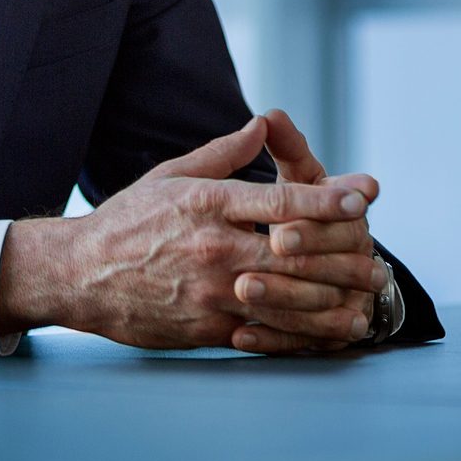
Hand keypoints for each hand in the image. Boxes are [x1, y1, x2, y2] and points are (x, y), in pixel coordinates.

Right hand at [0, 116, 373, 349]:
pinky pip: (263, 331)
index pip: (279, 200)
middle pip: (295, 254)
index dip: (327, 199)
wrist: (80, 274)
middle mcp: (213, 246)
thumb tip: (261, 125)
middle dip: (343, 258)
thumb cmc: (126, 220)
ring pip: (286, 297)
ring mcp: (211, 290)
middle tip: (380, 263)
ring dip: (332, 299)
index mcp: (206, 202)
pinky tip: (326, 333)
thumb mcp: (169, 175)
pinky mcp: (206, 325)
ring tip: (365, 300)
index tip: (364, 197)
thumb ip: (222, 154)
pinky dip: (301, 334)